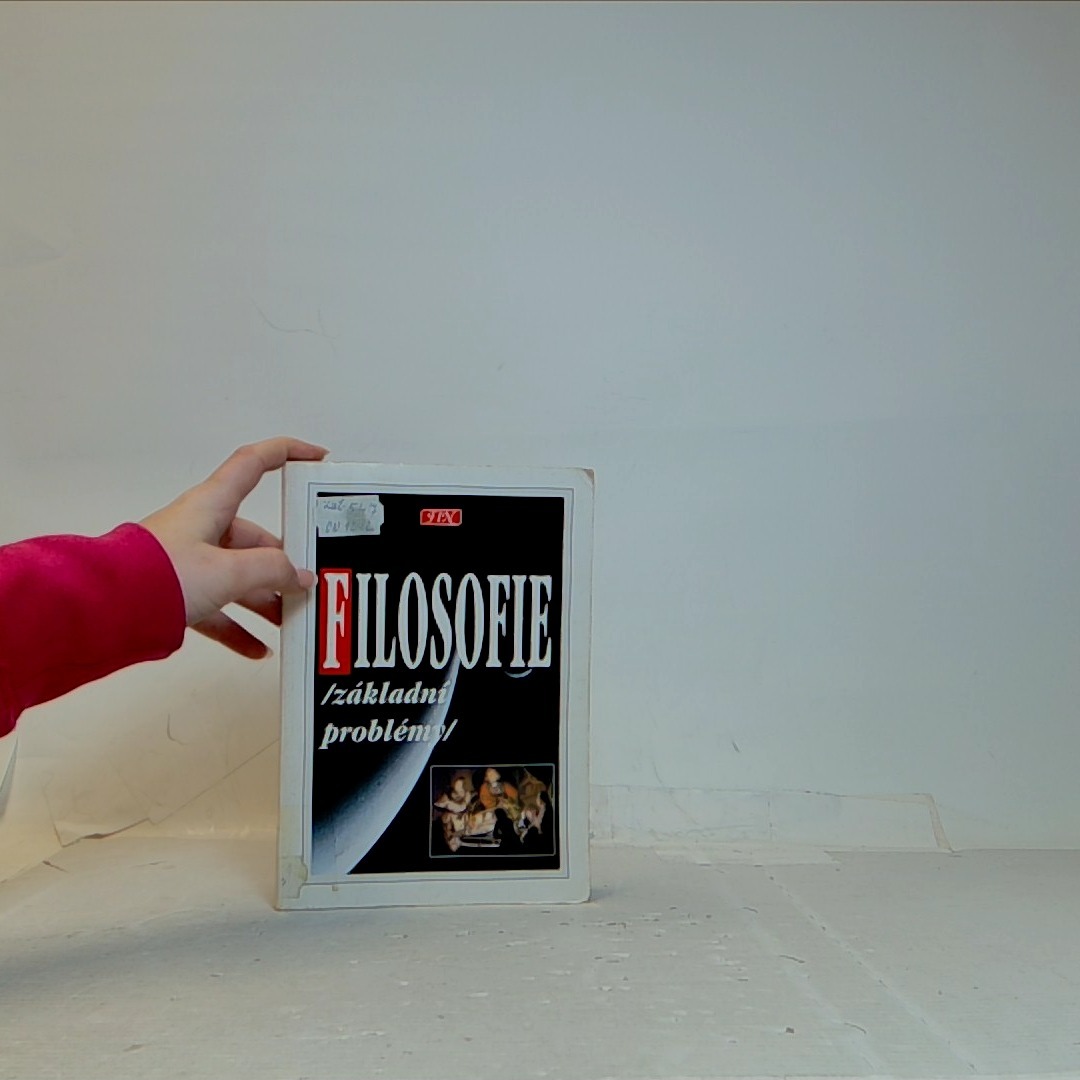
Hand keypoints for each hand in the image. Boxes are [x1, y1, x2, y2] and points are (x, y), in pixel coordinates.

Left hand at [141, 437, 327, 657]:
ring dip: (265, 599)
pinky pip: (219, 609)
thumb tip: (299, 576)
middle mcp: (201, 528)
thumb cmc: (157, 575)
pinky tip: (258, 647)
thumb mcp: (229, 571)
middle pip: (255, 538)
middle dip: (284, 562)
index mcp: (212, 505)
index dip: (287, 453)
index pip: (254, 464)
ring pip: (239, 577)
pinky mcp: (179, 593)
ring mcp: (189, 562)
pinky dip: (239, 627)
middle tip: (309, 578)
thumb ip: (272, 571)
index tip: (315, 458)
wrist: (106, 610)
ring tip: (289, 618)